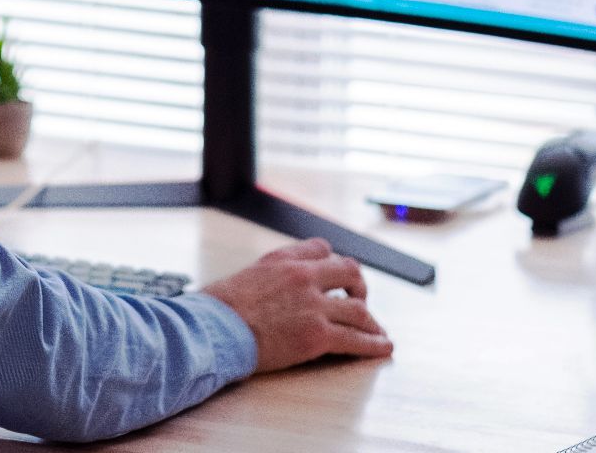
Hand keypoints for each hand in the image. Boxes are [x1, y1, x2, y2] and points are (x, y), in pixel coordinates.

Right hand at [199, 238, 392, 371]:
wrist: (213, 329)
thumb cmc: (218, 309)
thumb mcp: (244, 275)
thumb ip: (267, 275)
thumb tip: (267, 285)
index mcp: (284, 260)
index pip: (321, 249)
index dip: (331, 263)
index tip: (335, 276)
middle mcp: (303, 277)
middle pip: (350, 272)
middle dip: (359, 287)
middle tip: (360, 299)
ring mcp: (313, 306)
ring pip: (358, 309)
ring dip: (371, 321)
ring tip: (377, 330)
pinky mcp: (317, 335)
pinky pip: (356, 339)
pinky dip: (374, 345)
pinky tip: (383, 348)